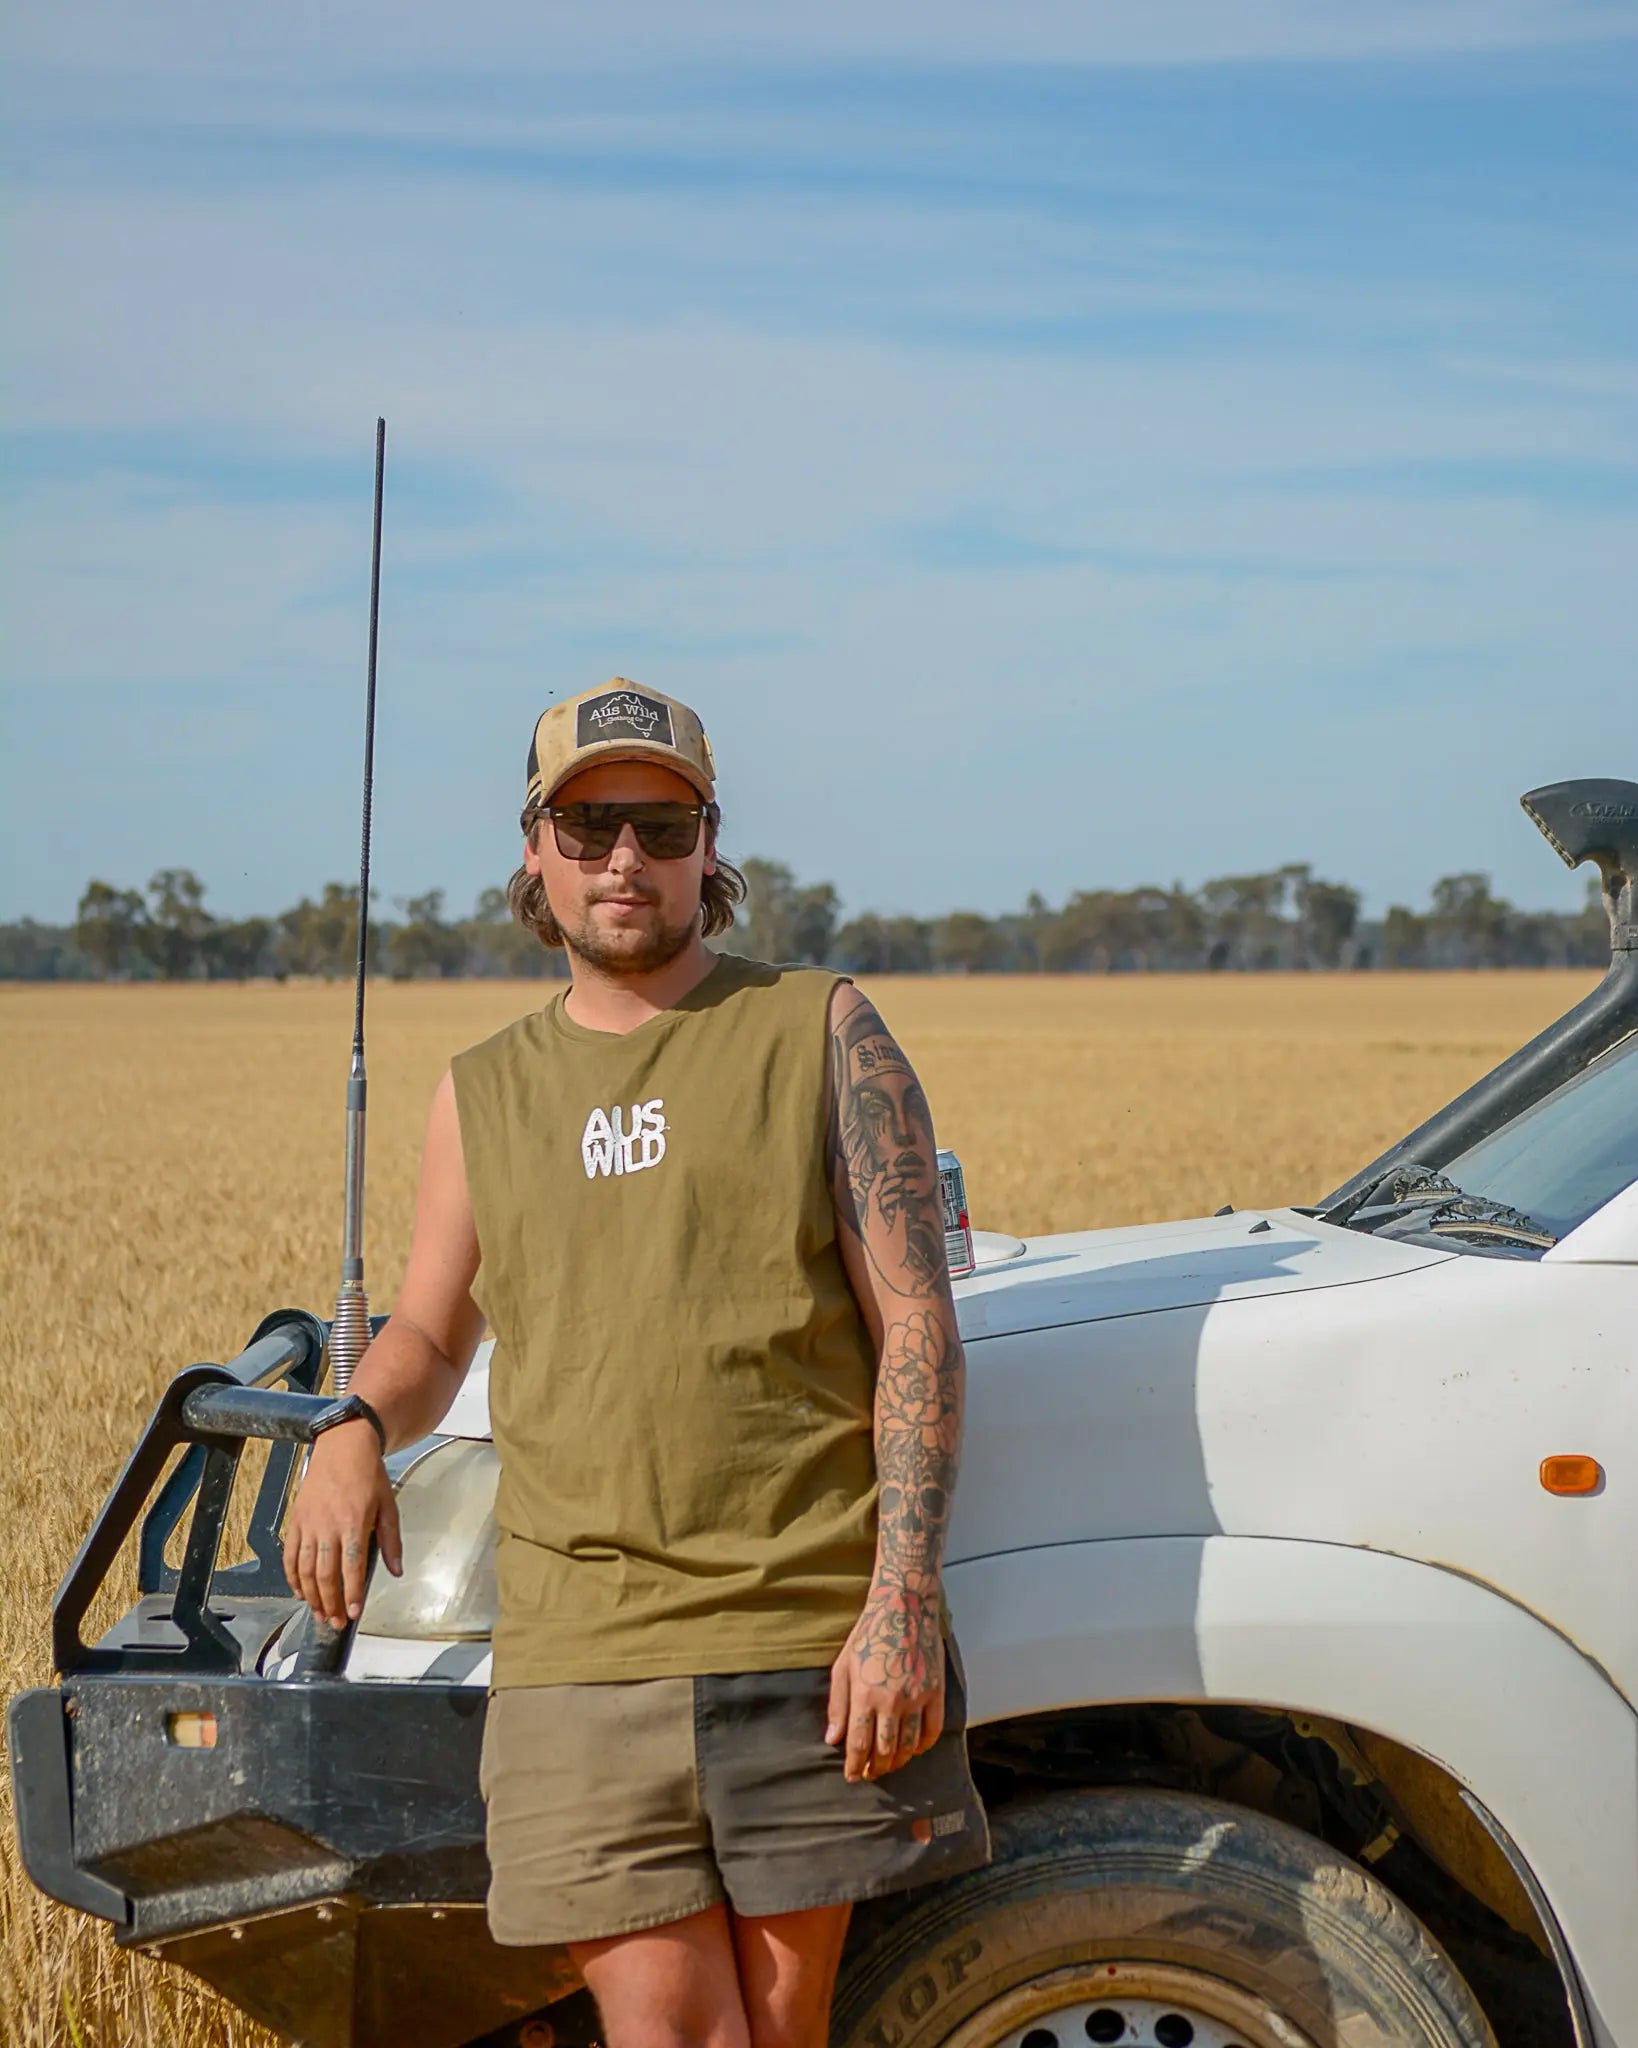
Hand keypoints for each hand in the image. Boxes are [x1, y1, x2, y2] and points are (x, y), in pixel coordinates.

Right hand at [282, 1420, 402, 1628]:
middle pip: (325, 1575)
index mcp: (354, 1522)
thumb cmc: (368, 1475)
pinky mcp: (296, 1521)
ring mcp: (309, 1524)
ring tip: (319, 1614)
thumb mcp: (389, 1505)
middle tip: (335, 1623)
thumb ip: (391, 1541)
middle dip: (330, 1603)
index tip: (353, 1614)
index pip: (352, 1568)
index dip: (351, 1595)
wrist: (343, 1446)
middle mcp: (328, 1526)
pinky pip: (290, 1555)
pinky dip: (292, 1577)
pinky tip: (299, 1592)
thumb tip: (396, 1570)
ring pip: (304, 1569)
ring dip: (311, 1596)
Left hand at [826, 1583, 944, 1781]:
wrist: (904, 1607)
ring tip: (890, 1765)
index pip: (859, 1744)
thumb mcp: (844, 1666)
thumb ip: (837, 1705)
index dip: (855, 1765)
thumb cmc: (869, 1634)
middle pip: (885, 1750)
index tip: (852, 1776)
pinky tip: (915, 1749)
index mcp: (865, 1694)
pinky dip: (923, 1745)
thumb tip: (832, 1739)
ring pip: (909, 1745)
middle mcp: (892, 1700)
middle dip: (876, 1768)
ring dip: (898, 1761)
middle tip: (871, 1774)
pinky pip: (932, 1730)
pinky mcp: (936, 1691)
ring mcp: (917, 1697)